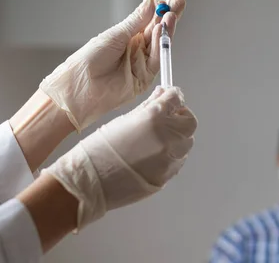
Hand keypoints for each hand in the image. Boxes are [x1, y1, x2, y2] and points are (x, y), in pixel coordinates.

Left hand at [40, 0, 185, 130]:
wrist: (81, 88)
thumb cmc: (90, 59)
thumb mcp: (115, 34)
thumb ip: (137, 20)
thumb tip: (152, 0)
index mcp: (128, 35)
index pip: (150, 17)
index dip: (162, 6)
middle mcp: (138, 47)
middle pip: (159, 29)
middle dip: (170, 14)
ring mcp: (142, 62)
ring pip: (160, 42)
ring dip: (167, 27)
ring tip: (171, 13)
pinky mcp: (146, 77)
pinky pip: (157, 58)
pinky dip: (161, 43)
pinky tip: (163, 29)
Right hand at [41, 86, 196, 230]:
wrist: (89, 182)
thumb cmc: (98, 150)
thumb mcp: (122, 119)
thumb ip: (148, 106)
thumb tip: (161, 96)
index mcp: (154, 118)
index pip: (176, 99)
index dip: (174, 96)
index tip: (172, 97)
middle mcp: (167, 138)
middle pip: (189, 122)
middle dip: (181, 118)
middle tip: (168, 118)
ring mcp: (169, 159)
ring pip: (186, 143)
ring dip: (177, 137)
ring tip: (156, 140)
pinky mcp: (168, 176)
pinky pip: (177, 160)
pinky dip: (171, 155)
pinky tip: (152, 156)